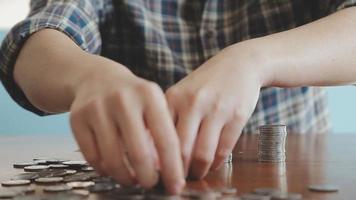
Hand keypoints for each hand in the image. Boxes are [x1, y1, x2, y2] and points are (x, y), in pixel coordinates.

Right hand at [69, 55, 184, 193]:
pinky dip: (104, 169)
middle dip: (147, 178)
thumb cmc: (132, 97)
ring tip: (131, 179)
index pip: (166, 140)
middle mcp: (123, 99)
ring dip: (125, 177)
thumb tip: (171, 172)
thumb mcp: (154, 103)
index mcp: (149, 95)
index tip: (175, 186)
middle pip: (139, 154)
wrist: (97, 78)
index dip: (172, 169)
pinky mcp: (77, 118)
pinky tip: (112, 168)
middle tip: (151, 184)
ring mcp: (97, 108)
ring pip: (112, 160)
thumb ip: (163, 132)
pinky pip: (92, 157)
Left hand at [165, 44, 264, 178]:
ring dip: (198, 171)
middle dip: (178, 172)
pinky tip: (212, 164)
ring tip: (195, 174)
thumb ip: (169, 117)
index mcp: (173, 97)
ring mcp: (216, 109)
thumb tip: (154, 152)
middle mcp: (192, 103)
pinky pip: (223, 149)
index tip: (158, 172)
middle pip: (180, 150)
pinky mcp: (236, 116)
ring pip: (202, 154)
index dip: (158, 160)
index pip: (159, 137)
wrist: (239, 64)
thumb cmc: (206, 83)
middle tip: (177, 180)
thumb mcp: (181, 93)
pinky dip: (216, 163)